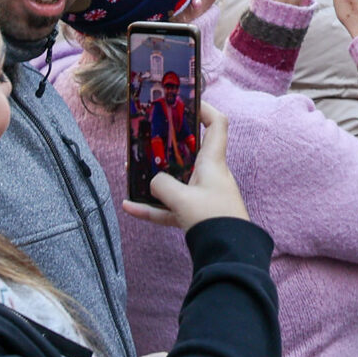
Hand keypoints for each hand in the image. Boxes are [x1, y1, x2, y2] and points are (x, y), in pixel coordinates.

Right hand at [124, 104, 249, 229]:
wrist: (228, 253)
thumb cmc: (213, 219)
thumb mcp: (182, 199)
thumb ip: (162, 185)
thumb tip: (153, 181)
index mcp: (213, 162)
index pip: (217, 125)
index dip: (204, 110)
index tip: (185, 104)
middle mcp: (209, 175)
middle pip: (189, 152)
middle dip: (168, 145)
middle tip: (148, 139)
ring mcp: (203, 195)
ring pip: (176, 180)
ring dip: (155, 178)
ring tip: (130, 174)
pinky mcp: (196, 215)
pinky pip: (170, 207)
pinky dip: (152, 208)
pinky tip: (129, 208)